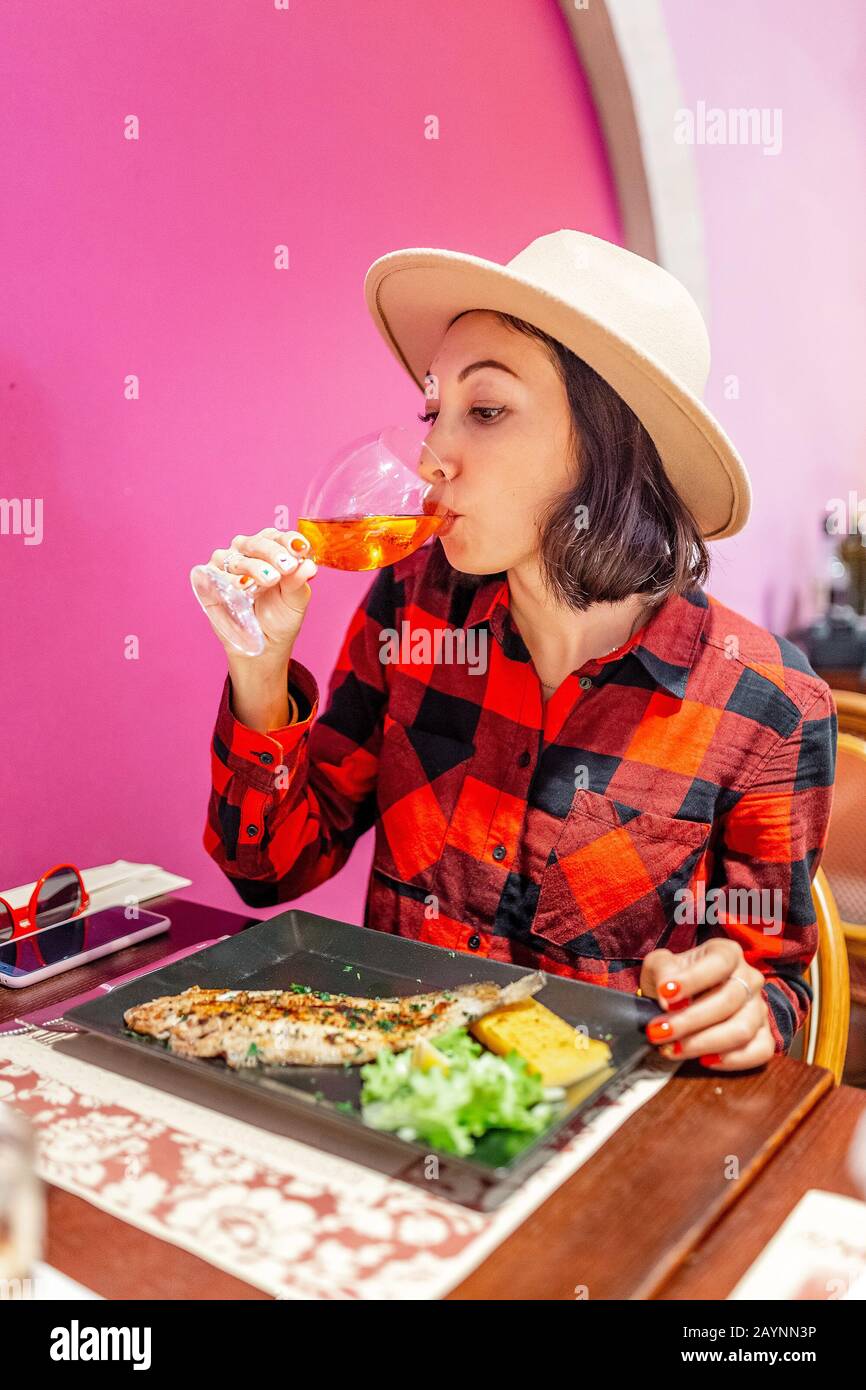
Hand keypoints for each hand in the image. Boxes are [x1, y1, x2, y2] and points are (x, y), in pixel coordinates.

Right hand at [207, 527, 317, 661]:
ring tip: (270, 579)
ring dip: (253, 567)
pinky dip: (228, 579)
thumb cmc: (280, 618)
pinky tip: (241, 586)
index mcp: (269, 550)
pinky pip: (214, 574)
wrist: (264, 646)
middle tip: (287, 567)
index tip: (301, 550)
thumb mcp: (295, 601)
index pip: (277, 537)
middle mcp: (245, 552)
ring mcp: (225, 566)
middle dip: (273, 553)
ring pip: (236, 558)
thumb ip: (299, 581)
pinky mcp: (208, 581)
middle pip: (256, 543)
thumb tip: (309, 565)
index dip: (289, 540)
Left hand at [639, 939, 774, 1070]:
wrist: (683, 999)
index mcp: (727, 953)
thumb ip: (662, 972)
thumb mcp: (660, 966)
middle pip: (728, 1001)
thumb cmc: (673, 979)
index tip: (665, 994)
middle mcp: (749, 978)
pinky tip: (705, 1060)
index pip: (718, 963)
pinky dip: (732, 1060)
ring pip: (742, 1030)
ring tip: (673, 1049)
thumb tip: (667, 994)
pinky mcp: (764, 1035)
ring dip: (703, 1043)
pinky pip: (760, 1051)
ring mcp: (759, 1007)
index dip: (693, 979)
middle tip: (659, 1032)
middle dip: (689, 1020)